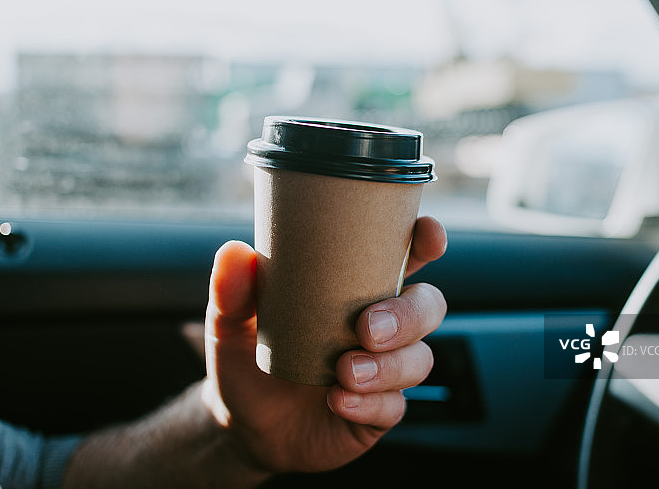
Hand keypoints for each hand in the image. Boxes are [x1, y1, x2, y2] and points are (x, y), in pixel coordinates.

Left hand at [202, 216, 446, 477]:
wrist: (244, 426)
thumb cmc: (248, 360)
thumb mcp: (230, 323)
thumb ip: (232, 290)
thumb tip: (234, 251)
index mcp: (356, 289)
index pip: (405, 256)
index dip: (425, 241)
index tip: (427, 233)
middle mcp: (381, 325)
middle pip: (428, 307)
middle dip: (408, 315)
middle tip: (366, 328)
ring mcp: (384, 370)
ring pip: (420, 359)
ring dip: (389, 365)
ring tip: (345, 372)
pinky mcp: (378, 411)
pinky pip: (394, 406)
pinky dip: (370, 403)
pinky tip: (339, 401)